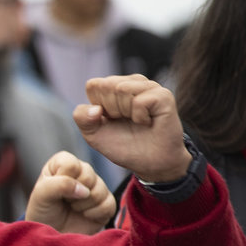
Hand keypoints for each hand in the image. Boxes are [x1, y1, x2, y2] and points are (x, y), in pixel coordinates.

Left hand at [24, 151, 117, 234]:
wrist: (53, 235)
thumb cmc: (43, 211)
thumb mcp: (40, 195)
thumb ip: (59, 184)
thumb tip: (84, 190)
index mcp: (63, 163)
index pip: (71, 163)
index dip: (63, 180)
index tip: (54, 190)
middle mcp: (82, 171)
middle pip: (88, 176)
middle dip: (73, 194)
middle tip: (65, 201)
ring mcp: (96, 186)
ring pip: (100, 190)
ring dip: (82, 205)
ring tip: (73, 208)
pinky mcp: (107, 202)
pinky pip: (109, 204)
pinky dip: (94, 213)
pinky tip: (84, 215)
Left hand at [74, 75, 192, 186]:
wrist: (148, 162)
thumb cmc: (122, 145)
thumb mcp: (92, 133)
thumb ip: (82, 117)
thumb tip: (95, 108)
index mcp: (113, 87)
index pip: (93, 85)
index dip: (97, 107)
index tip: (110, 119)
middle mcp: (132, 83)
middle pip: (107, 85)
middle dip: (111, 109)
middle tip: (125, 121)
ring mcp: (149, 87)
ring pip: (122, 88)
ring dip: (124, 112)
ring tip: (137, 121)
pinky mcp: (163, 95)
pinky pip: (139, 101)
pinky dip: (139, 117)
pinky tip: (148, 122)